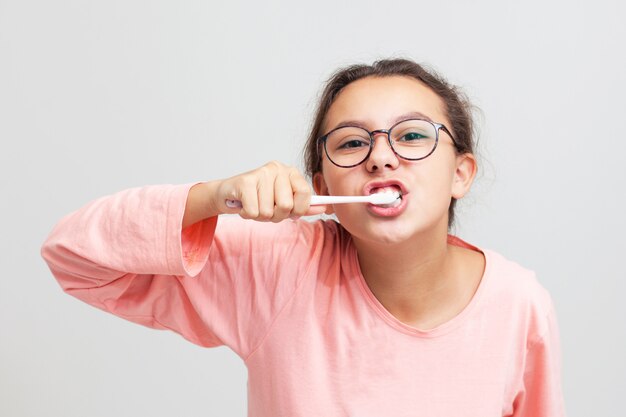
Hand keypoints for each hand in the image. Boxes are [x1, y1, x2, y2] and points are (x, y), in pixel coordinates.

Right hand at [183, 161, 326, 226]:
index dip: (299, 209)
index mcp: (291, 172)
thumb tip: (325, 208)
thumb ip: (303, 205)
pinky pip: (253, 212)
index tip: (291, 212)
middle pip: (286, 206)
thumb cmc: (259, 198)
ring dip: (260, 216)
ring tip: (254, 206)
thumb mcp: (284, 202)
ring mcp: (261, 173)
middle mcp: (277, 168)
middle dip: (276, 216)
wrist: (229, 193)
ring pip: (268, 212)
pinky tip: (244, 205)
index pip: (305, 194)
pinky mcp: (245, 182)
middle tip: (267, 209)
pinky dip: (248, 215)